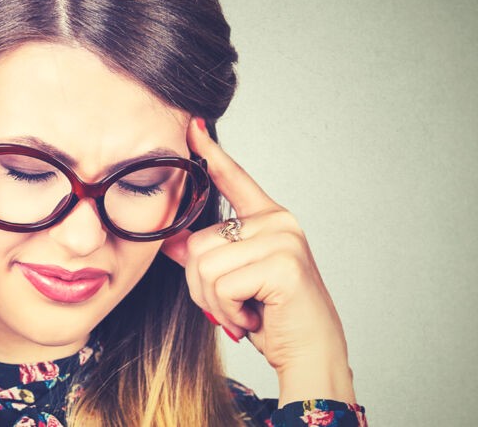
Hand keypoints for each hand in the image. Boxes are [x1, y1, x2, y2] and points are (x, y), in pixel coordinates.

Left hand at [161, 118, 355, 402]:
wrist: (309, 354)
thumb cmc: (272, 317)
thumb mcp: (231, 281)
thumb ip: (203, 255)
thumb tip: (168, 240)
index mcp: (268, 218)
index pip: (234, 177)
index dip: (210, 152)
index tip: (192, 125)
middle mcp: (278, 221)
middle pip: (197, 242)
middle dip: (202, 285)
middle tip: (236, 304)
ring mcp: (283, 240)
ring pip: (204, 265)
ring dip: (215, 302)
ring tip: (246, 311)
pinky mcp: (283, 264)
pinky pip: (222, 285)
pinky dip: (228, 311)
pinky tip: (254, 318)